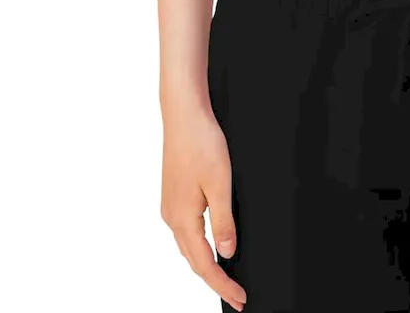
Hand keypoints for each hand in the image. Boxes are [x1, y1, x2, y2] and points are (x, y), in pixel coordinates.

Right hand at [160, 106, 246, 310]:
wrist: (184, 116)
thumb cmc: (201, 144)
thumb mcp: (220, 184)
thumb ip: (224, 222)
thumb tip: (227, 253)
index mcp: (182, 218)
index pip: (204, 264)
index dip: (222, 284)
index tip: (239, 298)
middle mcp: (171, 217)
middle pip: (193, 260)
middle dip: (215, 280)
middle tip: (237, 295)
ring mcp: (170, 206)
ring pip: (188, 246)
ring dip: (206, 264)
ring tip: (226, 277)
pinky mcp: (174, 196)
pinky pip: (186, 231)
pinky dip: (199, 245)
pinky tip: (210, 244)